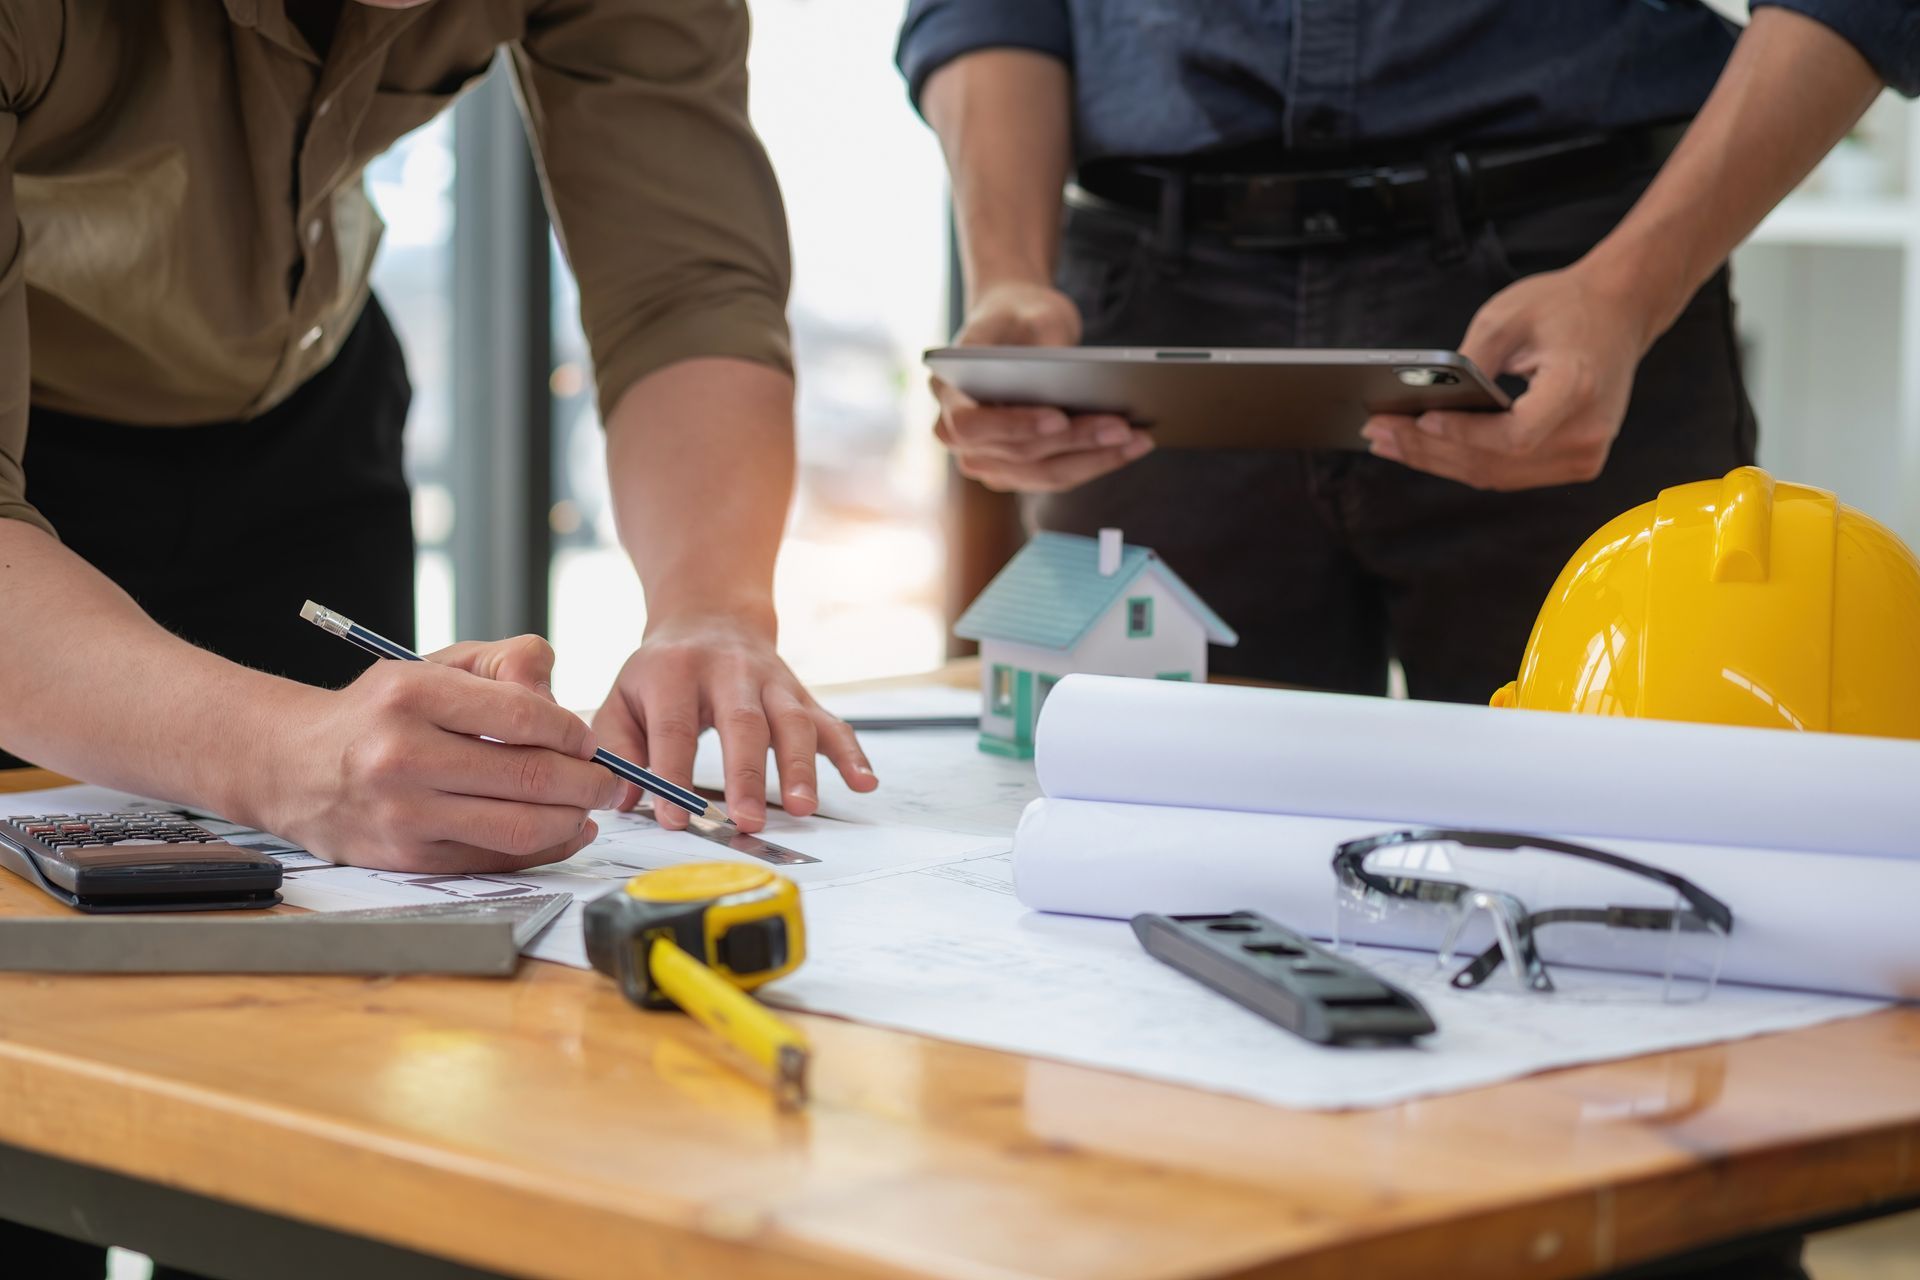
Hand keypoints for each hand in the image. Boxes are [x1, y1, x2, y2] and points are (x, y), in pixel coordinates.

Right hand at [268, 635, 622, 872]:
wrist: (293, 764)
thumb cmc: (380, 712)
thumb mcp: (435, 665)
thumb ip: (507, 663)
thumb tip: (560, 698)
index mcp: (413, 695)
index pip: (523, 715)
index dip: (572, 731)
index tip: (587, 740)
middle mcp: (403, 756)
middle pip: (529, 776)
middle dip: (586, 781)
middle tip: (606, 779)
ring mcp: (403, 814)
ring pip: (519, 827)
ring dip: (572, 819)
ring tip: (587, 806)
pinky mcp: (406, 858)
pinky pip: (496, 861)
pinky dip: (545, 849)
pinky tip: (565, 831)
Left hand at [590, 612, 876, 832]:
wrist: (711, 616)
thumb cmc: (663, 671)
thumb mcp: (622, 697)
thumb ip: (616, 750)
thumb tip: (620, 799)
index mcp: (675, 672)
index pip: (674, 727)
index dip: (672, 773)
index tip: (673, 817)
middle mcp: (729, 672)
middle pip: (743, 723)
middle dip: (747, 774)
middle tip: (746, 820)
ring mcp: (773, 681)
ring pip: (793, 722)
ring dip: (800, 766)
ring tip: (803, 807)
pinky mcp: (802, 695)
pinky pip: (832, 724)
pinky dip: (851, 754)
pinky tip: (864, 782)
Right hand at [935, 280, 1153, 492]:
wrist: (1015, 326)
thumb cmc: (1019, 315)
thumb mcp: (1031, 314)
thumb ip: (1044, 347)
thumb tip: (1079, 388)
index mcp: (948, 393)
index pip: (971, 425)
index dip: (1014, 426)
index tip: (1058, 417)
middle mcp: (959, 435)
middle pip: (1018, 455)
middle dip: (1075, 442)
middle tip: (1122, 427)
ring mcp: (987, 459)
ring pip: (1043, 474)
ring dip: (1095, 459)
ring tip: (1139, 438)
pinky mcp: (1017, 471)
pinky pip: (1058, 475)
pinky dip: (1096, 462)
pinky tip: (1133, 445)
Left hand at [1359, 262, 1654, 489]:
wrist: (1620, 310)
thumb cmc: (1565, 306)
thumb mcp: (1508, 315)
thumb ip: (1468, 360)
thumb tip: (1421, 399)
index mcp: (1576, 391)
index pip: (1513, 435)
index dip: (1463, 435)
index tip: (1419, 421)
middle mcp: (1586, 433)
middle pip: (1494, 463)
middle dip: (1427, 450)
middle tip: (1376, 432)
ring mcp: (1583, 456)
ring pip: (1494, 475)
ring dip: (1436, 461)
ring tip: (1386, 442)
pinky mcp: (1574, 463)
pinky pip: (1507, 472)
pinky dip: (1462, 461)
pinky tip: (1422, 448)